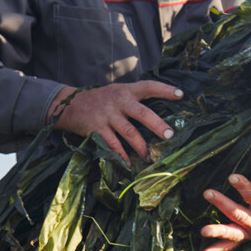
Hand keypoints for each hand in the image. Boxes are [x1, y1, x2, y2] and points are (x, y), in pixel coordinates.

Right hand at [47, 81, 182, 162]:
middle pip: (141, 113)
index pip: (148, 86)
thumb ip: (135, 99)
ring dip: (141, 146)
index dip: (165, 89)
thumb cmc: (101, 100)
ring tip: (149, 157)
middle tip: (170, 135)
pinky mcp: (97, 129)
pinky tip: (128, 163)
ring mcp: (108, 116)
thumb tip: (159, 115)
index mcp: (126, 91)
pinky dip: (121, 155)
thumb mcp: (117, 92)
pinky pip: (112, 144)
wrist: (70, 104)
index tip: (181, 94)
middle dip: (157, 124)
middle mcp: (119, 102)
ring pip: (129, 132)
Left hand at [200, 173, 250, 250]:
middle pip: (239, 214)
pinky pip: (230, 245)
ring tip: (204, 230)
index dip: (244, 187)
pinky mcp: (244, 238)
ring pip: (233, 232)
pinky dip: (216, 250)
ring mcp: (250, 234)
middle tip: (208, 193)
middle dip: (223, 204)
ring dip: (218, 231)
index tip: (232, 177)